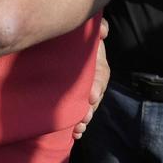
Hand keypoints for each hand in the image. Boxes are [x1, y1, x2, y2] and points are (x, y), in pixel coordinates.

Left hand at [74, 19, 109, 139]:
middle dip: (90, 108)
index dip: (98, 85)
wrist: (60, 43)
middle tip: (84, 118)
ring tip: (78, 129)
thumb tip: (103, 32)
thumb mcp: (87, 31)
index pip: (101, 75)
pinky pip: (78, 113)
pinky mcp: (73, 98)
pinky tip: (75, 134)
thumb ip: (98, 28)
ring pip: (87, 107)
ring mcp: (83, 90)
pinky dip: (78, 124)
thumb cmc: (76, 36)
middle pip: (95, 96)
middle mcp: (92, 79)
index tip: (92, 95)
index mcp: (97, 63)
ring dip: (84, 119)